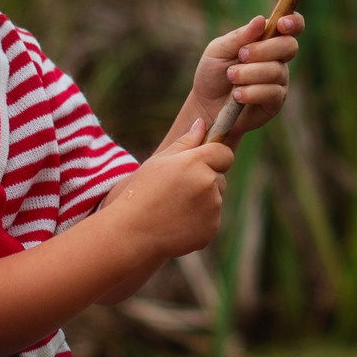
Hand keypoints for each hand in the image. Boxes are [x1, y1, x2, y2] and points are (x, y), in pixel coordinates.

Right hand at [102, 121, 236, 260]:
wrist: (132, 233)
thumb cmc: (141, 193)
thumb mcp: (159, 162)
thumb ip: (185, 141)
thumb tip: (201, 123)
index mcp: (195, 162)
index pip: (224, 154)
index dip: (215, 157)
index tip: (203, 163)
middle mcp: (207, 183)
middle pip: (220, 177)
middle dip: (205, 180)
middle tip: (177, 190)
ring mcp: (212, 208)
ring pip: (216, 199)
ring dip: (202, 201)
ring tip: (174, 207)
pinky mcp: (212, 228)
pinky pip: (212, 219)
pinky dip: (199, 220)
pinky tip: (177, 222)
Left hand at [187, 13, 304, 138]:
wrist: (205, 104)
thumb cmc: (213, 73)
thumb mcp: (219, 49)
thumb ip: (240, 36)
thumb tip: (260, 20)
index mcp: (267, 40)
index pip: (292, 26)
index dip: (293, 22)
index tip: (281, 24)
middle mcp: (278, 59)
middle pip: (289, 46)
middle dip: (263, 50)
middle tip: (241, 56)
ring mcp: (279, 81)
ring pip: (276, 70)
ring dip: (249, 73)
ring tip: (231, 76)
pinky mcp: (275, 102)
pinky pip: (272, 93)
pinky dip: (251, 92)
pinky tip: (237, 95)